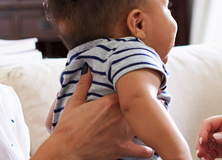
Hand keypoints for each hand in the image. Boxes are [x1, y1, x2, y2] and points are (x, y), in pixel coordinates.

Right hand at [32, 70, 153, 159]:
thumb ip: (83, 86)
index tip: (142, 92)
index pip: (130, 93)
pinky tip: (149, 147)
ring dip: (148, 125)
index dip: (136, 93)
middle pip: (142, 107)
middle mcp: (120, 116)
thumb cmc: (68, 127)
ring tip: (152, 123)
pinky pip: (143, 150)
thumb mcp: (74, 103)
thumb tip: (87, 70)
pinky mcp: (123, 149)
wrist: (66, 149)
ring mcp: (123, 133)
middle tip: (155, 104)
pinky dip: (147, 150)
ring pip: (145, 126)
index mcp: (110, 102)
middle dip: (148, 106)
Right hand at [196, 114, 221, 159]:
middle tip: (201, 154)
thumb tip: (213, 136)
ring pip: (205, 145)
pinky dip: (207, 157)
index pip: (208, 123)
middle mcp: (220, 130)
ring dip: (202, 151)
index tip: (203, 141)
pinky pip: (210, 153)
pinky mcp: (221, 151)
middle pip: (204, 135)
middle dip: (200, 144)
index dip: (203, 131)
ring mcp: (220, 141)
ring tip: (204, 159)